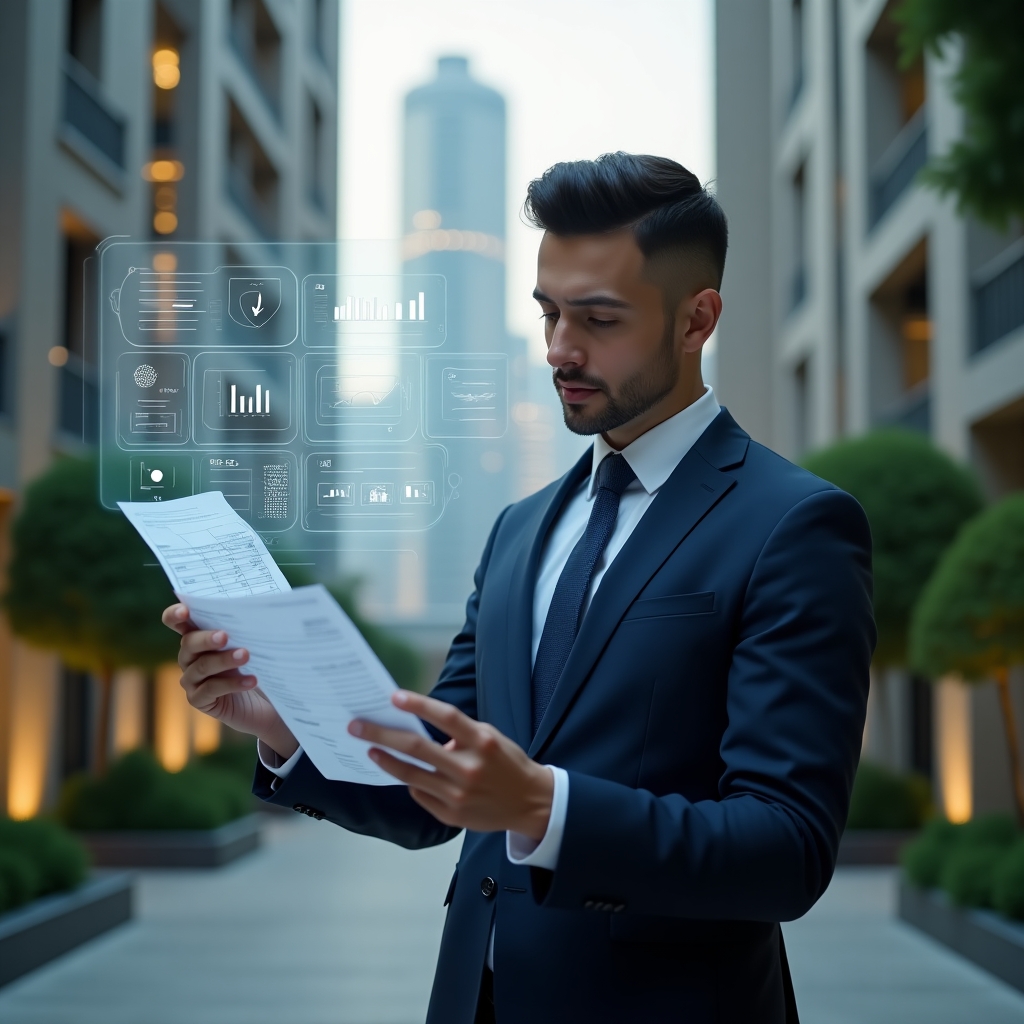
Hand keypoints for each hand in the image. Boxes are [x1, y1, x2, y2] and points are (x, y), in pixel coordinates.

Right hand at [161, 603, 298, 759]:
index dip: (175, 615)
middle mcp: (189, 657)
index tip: (185, 611)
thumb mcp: (252, 642)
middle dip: (206, 638)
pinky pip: (211, 689)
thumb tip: (258, 606)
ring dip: (223, 660)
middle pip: (189, 643)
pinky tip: (251, 680)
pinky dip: (232, 683)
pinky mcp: (199, 699)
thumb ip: (247, 625)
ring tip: (245, 655)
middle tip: (225, 636)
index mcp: (198, 635)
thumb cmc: (256, 663)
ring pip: (201, 666)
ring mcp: (191, 680)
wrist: (264, 701)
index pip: (177, 622)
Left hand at [349, 691, 553, 838]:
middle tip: (357, 726)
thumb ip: (459, 733)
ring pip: (411, 775)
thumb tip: (418, 727)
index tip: (394, 697)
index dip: (419, 705)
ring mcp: (458, 795)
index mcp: (482, 742)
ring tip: (369, 749)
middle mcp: (469, 769)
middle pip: (417, 748)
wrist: (530, 803)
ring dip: (385, 760)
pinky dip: (410, 781)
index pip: (446, 717)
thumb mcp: (491, 738)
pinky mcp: (451, 815)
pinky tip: (402, 772)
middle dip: (382, 735)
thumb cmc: (506, 763)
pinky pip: (420, 794)